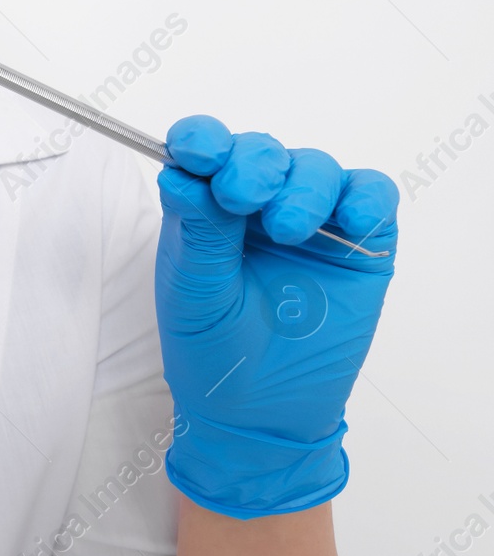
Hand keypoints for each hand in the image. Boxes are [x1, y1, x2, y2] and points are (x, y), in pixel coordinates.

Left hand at [153, 114, 399, 518]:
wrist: (262, 416)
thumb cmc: (215, 355)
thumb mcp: (195, 296)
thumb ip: (198, 233)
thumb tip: (184, 174)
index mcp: (205, 210)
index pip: (204, 152)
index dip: (202, 140)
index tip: (198, 151)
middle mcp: (256, 207)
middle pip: (262, 151)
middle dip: (253, 164)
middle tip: (242, 197)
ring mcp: (310, 222)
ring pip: (314, 168)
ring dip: (302, 187)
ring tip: (287, 229)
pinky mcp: (358, 246)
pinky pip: (371, 197)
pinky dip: (364, 198)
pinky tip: (350, 221)